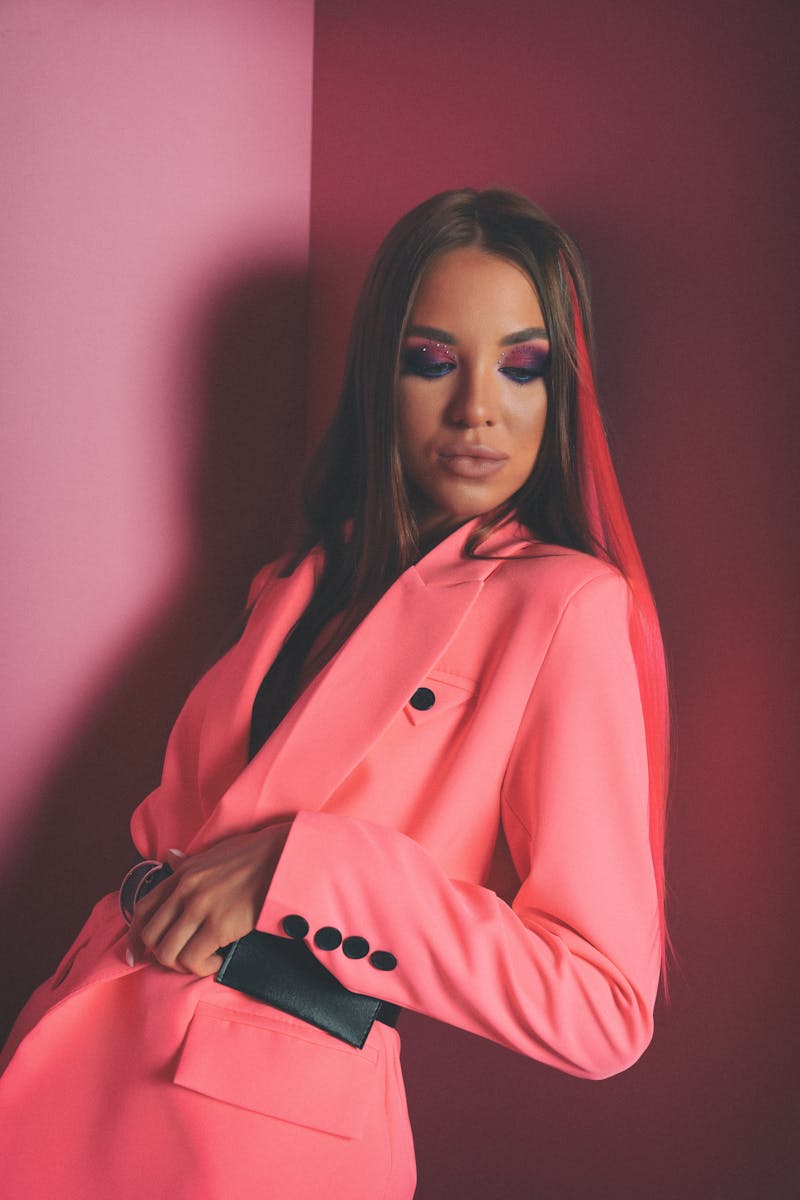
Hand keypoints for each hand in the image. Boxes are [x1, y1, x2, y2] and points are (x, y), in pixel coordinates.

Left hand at [128, 822, 290, 976]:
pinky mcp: (218, 925)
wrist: (280, 856)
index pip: (142, 910)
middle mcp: (184, 890)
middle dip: (161, 955)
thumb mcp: (212, 854)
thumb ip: (189, 862)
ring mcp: (199, 907)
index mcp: (181, 874)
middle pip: (151, 936)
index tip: (138, 955)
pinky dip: (202, 967)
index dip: (135, 937)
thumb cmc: (252, 856)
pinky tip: (218, 960)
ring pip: (167, 953)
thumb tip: (171, 858)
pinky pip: (192, 959)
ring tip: (203, 960)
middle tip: (183, 959)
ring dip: (182, 965)